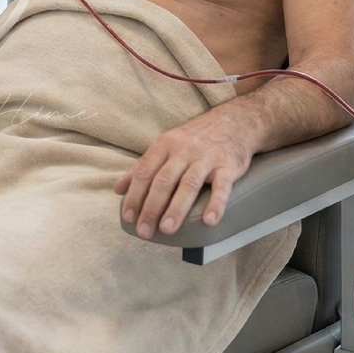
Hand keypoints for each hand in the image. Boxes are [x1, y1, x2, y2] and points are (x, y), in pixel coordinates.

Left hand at [115, 116, 254, 237]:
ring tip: (167, 229)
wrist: (235, 121)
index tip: (128, 217)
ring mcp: (207, 158)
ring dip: (176, 208)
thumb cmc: (195, 139)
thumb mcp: (166, 145)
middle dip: (151, 207)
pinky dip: (216, 204)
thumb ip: (143, 166)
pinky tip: (209, 221)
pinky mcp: (228, 166)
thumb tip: (118, 189)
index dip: (134, 195)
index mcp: (165, 145)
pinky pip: (222, 186)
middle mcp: (184, 150)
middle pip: (163, 181)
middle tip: (144, 231)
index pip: (144, 172)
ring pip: (188, 184)